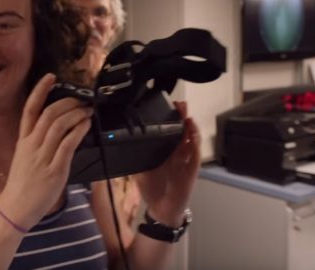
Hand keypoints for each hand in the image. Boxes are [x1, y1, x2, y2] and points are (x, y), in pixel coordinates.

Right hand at [0, 73, 92, 229]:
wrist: (16, 208)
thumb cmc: (22, 184)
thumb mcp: (25, 158)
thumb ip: (39, 143)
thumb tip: (60, 131)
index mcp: (23, 140)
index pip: (30, 109)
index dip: (40, 90)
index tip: (51, 77)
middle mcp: (32, 145)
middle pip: (49, 114)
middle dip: (67, 102)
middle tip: (81, 99)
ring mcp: (42, 157)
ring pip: (59, 125)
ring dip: (76, 114)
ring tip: (87, 110)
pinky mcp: (55, 169)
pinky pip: (68, 144)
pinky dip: (79, 131)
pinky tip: (86, 125)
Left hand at [134, 101, 200, 226]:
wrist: (160, 209)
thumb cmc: (152, 188)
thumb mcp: (139, 169)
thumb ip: (134, 156)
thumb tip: (119, 143)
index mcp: (166, 152)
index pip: (170, 131)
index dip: (171, 118)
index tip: (167, 104)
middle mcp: (178, 154)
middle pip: (183, 131)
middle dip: (183, 116)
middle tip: (179, 104)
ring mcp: (186, 161)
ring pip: (192, 140)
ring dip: (191, 126)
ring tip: (186, 114)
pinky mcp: (191, 170)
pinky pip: (195, 155)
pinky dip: (194, 143)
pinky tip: (191, 134)